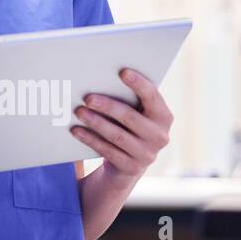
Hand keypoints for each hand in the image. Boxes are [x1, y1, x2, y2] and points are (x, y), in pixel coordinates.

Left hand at [70, 68, 172, 187]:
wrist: (128, 164)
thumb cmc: (129, 128)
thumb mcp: (136, 114)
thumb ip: (130, 99)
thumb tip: (102, 79)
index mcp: (164, 117)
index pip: (153, 97)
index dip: (139, 84)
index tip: (123, 72)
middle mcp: (160, 137)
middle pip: (131, 117)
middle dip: (108, 106)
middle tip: (88, 97)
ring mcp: (147, 155)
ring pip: (117, 136)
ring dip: (96, 122)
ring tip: (79, 112)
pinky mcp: (131, 168)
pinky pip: (107, 151)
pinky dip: (90, 139)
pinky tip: (76, 130)